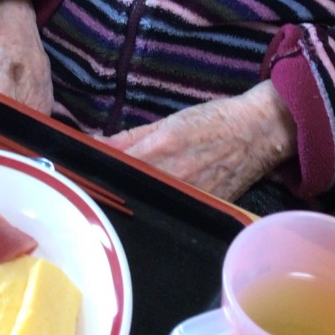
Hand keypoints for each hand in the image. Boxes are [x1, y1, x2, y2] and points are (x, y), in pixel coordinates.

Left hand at [108, 80, 295, 200]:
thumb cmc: (215, 120)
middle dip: (109, 192)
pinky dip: (156, 211)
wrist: (258, 132)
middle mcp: (171, 176)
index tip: (76, 176)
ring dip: (130, 203)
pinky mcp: (201, 208)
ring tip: (118, 201)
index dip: (93, 174)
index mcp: (159, 149)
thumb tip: (95, 146)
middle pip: (127, 192)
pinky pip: (169, 214)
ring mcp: (187, 195)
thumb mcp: (168, 121)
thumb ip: (129, 137)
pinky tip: (148, 210)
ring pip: (146, 206)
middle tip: (92, 193)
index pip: (113, 167)